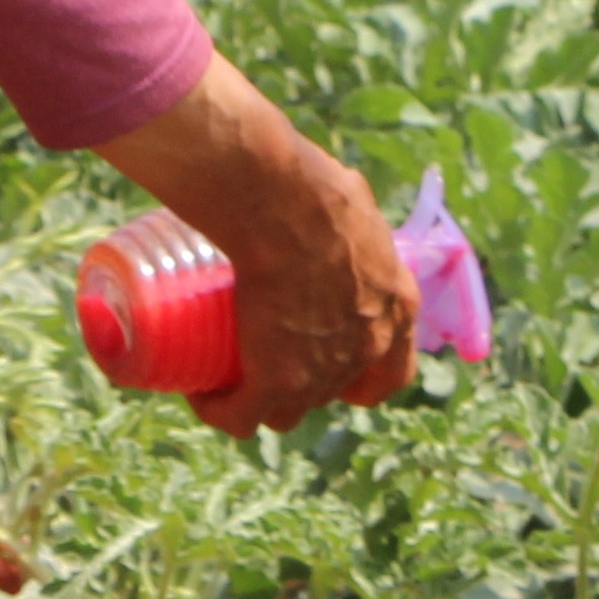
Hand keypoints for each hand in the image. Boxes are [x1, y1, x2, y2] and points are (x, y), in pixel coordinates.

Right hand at [93, 53, 412, 435]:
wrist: (283, 204)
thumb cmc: (312, 185)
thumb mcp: (348, 197)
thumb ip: (344, 201)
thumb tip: (320, 182)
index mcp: (397, 305)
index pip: (392, 369)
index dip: (360, 373)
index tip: (329, 358)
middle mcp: (370, 348)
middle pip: (334, 391)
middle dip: (301, 383)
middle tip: (262, 352)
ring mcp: (324, 372)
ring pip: (287, 412)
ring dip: (259, 401)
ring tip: (229, 376)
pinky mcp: (278, 382)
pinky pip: (242, 417)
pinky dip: (220, 410)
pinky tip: (201, 395)